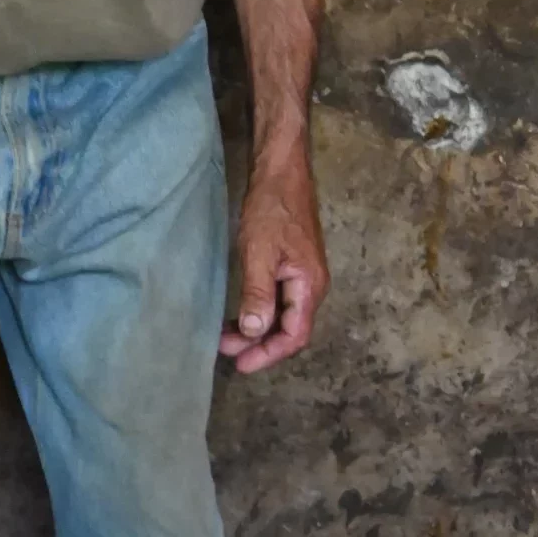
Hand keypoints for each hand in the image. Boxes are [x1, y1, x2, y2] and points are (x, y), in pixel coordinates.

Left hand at [220, 144, 327, 375]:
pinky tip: (240, 315)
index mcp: (309, 286)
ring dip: (257, 330)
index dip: (268, 354)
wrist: (281, 172)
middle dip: (259, 345)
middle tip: (225, 351)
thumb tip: (255, 332)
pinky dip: (260, 312)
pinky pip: (280, 301)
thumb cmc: (271, 209)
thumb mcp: (259, 252)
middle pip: (290, 330)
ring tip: (226, 337)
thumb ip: (258, 293)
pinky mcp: (293, 267)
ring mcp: (304, 276)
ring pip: (284, 316)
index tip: (241, 364)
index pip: (294, 335)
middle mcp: (312, 286)